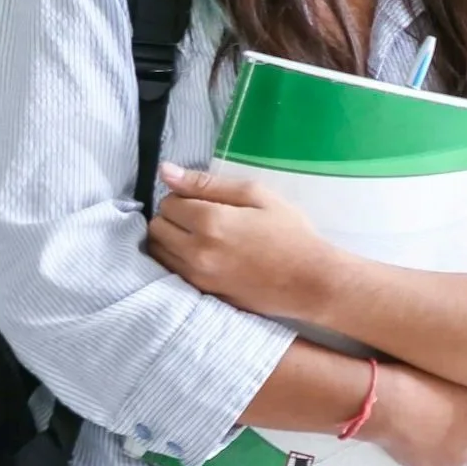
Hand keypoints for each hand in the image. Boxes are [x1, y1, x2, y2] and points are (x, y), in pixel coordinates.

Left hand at [146, 164, 344, 322]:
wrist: (310, 281)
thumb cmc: (289, 232)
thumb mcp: (256, 195)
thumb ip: (206, 183)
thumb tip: (165, 171)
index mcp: (209, 220)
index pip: (168, 202)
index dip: (183, 196)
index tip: (204, 201)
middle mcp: (196, 251)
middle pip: (157, 227)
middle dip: (173, 218)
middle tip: (201, 218)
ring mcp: (197, 276)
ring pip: (159, 252)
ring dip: (171, 240)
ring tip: (200, 238)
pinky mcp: (202, 294)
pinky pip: (171, 272)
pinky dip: (177, 261)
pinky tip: (201, 256)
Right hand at [364, 362, 466, 465]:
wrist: (388, 404)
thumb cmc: (415, 378)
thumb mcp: (451, 375)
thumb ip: (464, 391)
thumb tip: (461, 397)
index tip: (451, 406)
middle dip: (462, 432)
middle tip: (436, 421)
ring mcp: (464, 457)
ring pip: (462, 457)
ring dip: (450, 451)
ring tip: (423, 439)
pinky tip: (427, 462)